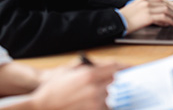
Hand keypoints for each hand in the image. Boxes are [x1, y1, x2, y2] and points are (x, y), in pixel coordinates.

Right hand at [4, 62, 120, 109]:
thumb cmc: (52, 90)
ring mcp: (95, 102)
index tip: (132, 68)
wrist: (40, 107)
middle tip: (120, 82)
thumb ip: (90, 67)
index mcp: (90, 74)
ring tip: (99, 94)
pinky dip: (104, 105)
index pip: (116, 67)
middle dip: (118, 81)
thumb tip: (106, 66)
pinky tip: (96, 103)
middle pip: (116, 81)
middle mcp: (95, 88)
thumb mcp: (70, 71)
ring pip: (112, 96)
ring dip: (110, 94)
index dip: (125, 66)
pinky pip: (106, 107)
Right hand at [120, 0, 172, 33]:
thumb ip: (153, 14)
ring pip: (169, 10)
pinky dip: (170, 20)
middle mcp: (149, 2)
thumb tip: (167, 21)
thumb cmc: (126, 20)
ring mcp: (148, 7)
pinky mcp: (146, 15)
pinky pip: (163, 16)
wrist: (115, 21)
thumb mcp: (140, 13)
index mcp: (147, 0)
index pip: (168, 2)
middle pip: (171, 4)